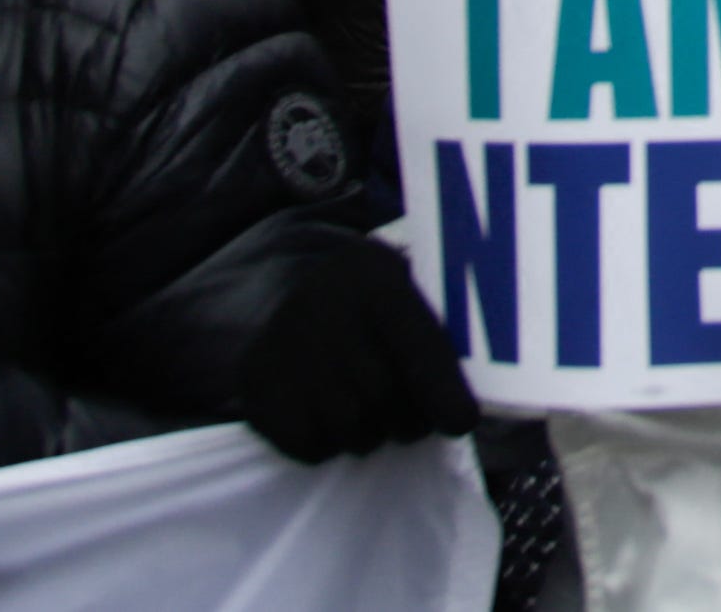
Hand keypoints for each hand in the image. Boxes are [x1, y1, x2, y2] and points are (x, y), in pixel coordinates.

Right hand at [237, 232, 481, 458]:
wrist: (305, 294)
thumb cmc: (382, 310)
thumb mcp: (418, 296)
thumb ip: (446, 344)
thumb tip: (466, 410)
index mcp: (378, 278)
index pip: (414, 342)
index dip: (441, 388)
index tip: (461, 422)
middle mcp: (324, 302)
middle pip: (382, 395)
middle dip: (408, 420)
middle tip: (412, 421)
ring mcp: (283, 340)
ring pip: (347, 426)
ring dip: (369, 434)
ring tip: (370, 412)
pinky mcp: (254, 378)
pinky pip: (307, 443)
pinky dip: (327, 444)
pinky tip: (329, 413)